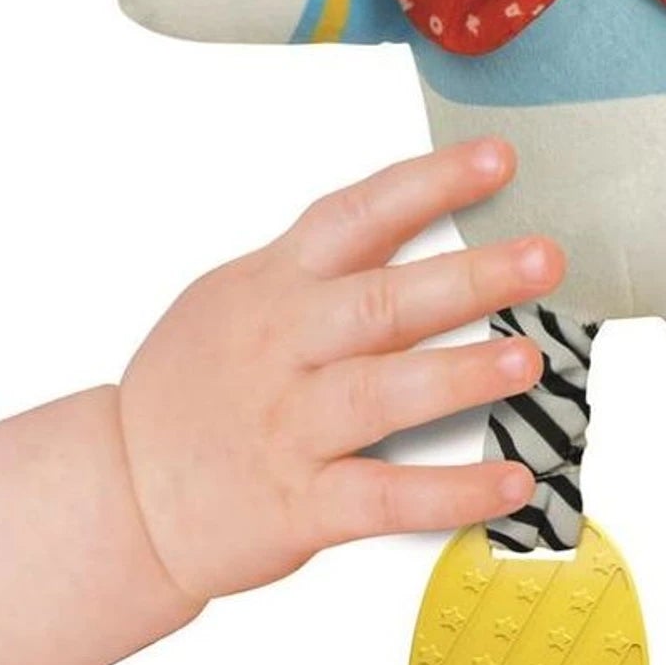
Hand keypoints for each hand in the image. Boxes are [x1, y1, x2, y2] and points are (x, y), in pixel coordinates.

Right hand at [117, 139, 561, 601]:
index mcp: (275, 283)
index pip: (357, 215)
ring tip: (530, 358)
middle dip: (470, 276)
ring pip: (385, 392)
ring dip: (462, 374)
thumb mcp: (236, 297)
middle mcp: (284, 346)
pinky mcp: (300, 505)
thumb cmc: (193, 385)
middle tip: (544, 257)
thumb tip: (412, 218)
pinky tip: (511, 479)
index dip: (430, 183)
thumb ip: (316, 267)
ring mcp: (291, 426)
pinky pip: (385, 496)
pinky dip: (450, 492)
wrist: (121, 490)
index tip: (497, 158)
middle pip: (383, 300)